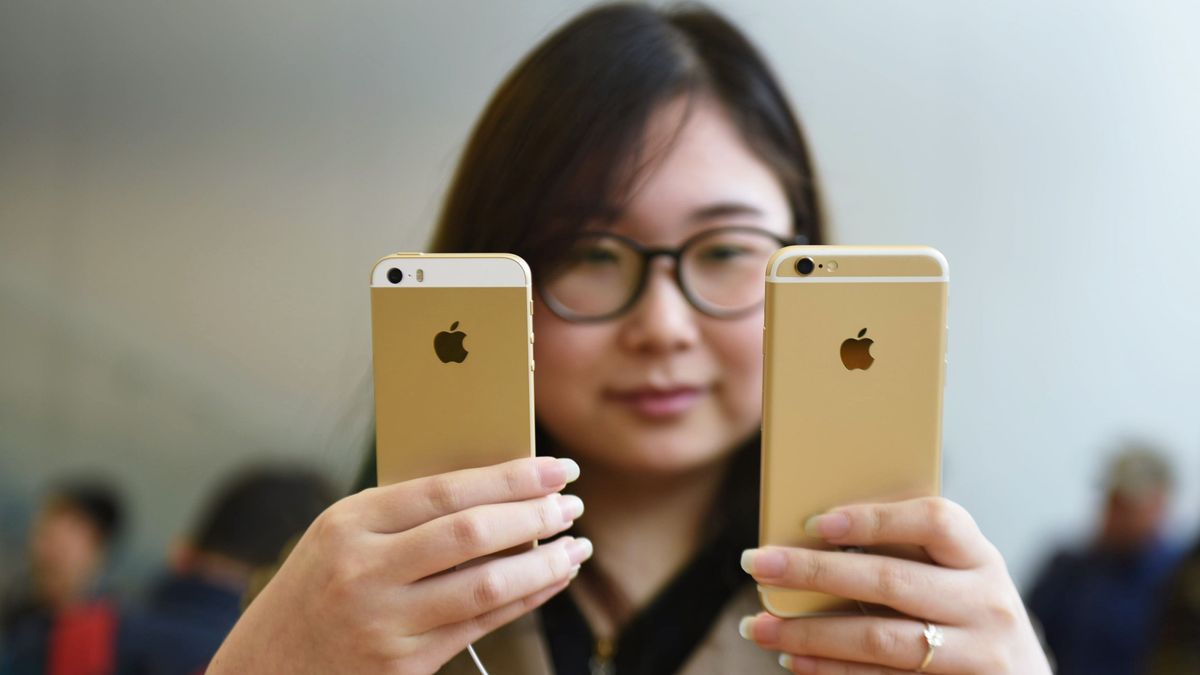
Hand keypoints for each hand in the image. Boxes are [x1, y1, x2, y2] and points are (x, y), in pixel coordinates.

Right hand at [209, 456, 591, 673]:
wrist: (264, 672)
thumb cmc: (314, 592)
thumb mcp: (340, 538)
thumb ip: (405, 515)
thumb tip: (497, 490)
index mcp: (349, 524)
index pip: (446, 490)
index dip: (510, 478)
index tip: (555, 468)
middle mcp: (364, 571)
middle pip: (472, 533)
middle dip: (535, 515)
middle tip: (572, 505)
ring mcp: (383, 622)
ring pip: (487, 584)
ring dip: (543, 564)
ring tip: (575, 546)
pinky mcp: (402, 664)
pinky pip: (481, 625)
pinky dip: (524, 599)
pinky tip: (548, 581)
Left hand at [739, 497, 1049, 673]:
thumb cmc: (966, 611)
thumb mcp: (957, 575)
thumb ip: (907, 552)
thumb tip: (813, 531)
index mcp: (980, 557)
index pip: (935, 521)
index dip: (875, 518)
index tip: (817, 521)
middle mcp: (986, 604)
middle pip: (890, 581)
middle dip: (813, 571)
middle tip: (756, 563)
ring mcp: (976, 655)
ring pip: (879, 639)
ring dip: (808, 632)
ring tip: (756, 624)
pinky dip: (829, 670)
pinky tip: (792, 658)